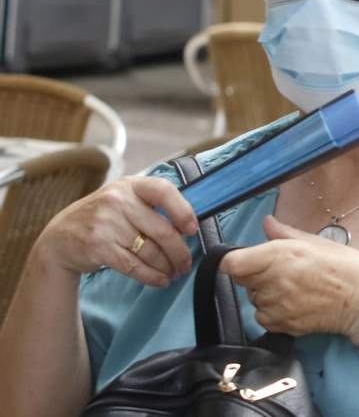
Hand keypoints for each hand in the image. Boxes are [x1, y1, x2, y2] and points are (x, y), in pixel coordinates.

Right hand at [36, 175, 197, 286]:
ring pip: (150, 250)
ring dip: (166, 266)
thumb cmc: (103, 218)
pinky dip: (151, 276)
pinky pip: (133, 265)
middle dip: (179, 251)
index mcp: (130, 185)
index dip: (183, 211)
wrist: (59, 237)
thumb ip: (150, 206)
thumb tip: (188, 226)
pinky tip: (160, 280)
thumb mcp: (123, 200)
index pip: (164, 191)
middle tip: (186, 264)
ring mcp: (106, 223)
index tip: (192, 229)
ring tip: (174, 273)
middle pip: (162, 229)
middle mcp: (118, 200)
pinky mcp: (97, 246)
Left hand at [220, 216, 358, 340]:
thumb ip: (285, 233)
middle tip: (278, 269)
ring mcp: (277, 305)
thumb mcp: (317, 242)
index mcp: (281, 255)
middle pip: (242, 280)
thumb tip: (266, 223)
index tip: (243, 258)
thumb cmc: (345, 266)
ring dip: (264, 292)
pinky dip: (271, 311)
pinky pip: (262, 317)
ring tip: (291, 287)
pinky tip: (292, 302)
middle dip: (253, 273)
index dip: (233, 259)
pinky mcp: (282, 325)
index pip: (232, 263)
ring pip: (253, 298)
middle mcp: (274, 281)